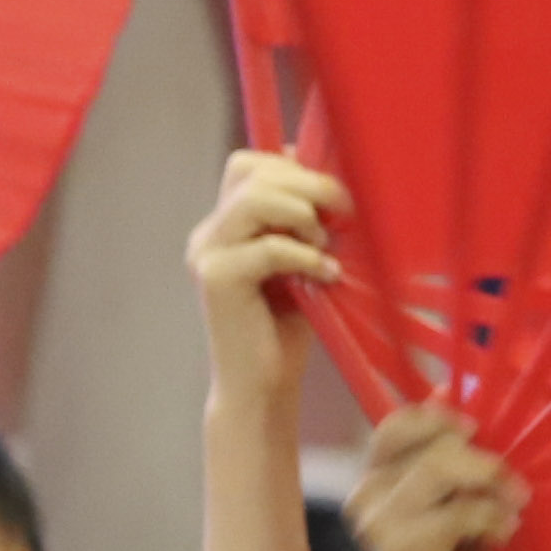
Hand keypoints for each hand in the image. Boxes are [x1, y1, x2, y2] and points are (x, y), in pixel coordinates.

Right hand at [188, 148, 346, 413]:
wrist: (262, 385)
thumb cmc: (289, 325)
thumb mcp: (302, 257)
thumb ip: (305, 219)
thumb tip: (338, 180)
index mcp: (224, 225)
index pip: (249, 165)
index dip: (292, 166)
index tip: (330, 196)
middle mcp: (208, 234)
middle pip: (252, 173)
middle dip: (308, 184)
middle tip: (344, 213)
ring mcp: (206, 255)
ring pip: (254, 201)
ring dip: (302, 216)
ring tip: (324, 246)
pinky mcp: (216, 280)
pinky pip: (268, 247)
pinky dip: (305, 257)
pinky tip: (324, 276)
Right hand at [347, 402, 527, 550]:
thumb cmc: (468, 550)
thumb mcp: (459, 488)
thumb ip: (446, 444)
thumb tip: (442, 391)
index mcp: (375, 479)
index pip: (394, 428)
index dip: (437, 421)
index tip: (476, 430)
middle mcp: (365, 499)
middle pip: (430, 446)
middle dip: (483, 461)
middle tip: (515, 487)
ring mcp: (379, 526)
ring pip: (441, 468)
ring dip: (492, 486)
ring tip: (512, 509)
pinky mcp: (403, 550)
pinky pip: (462, 509)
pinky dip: (494, 519)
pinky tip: (500, 536)